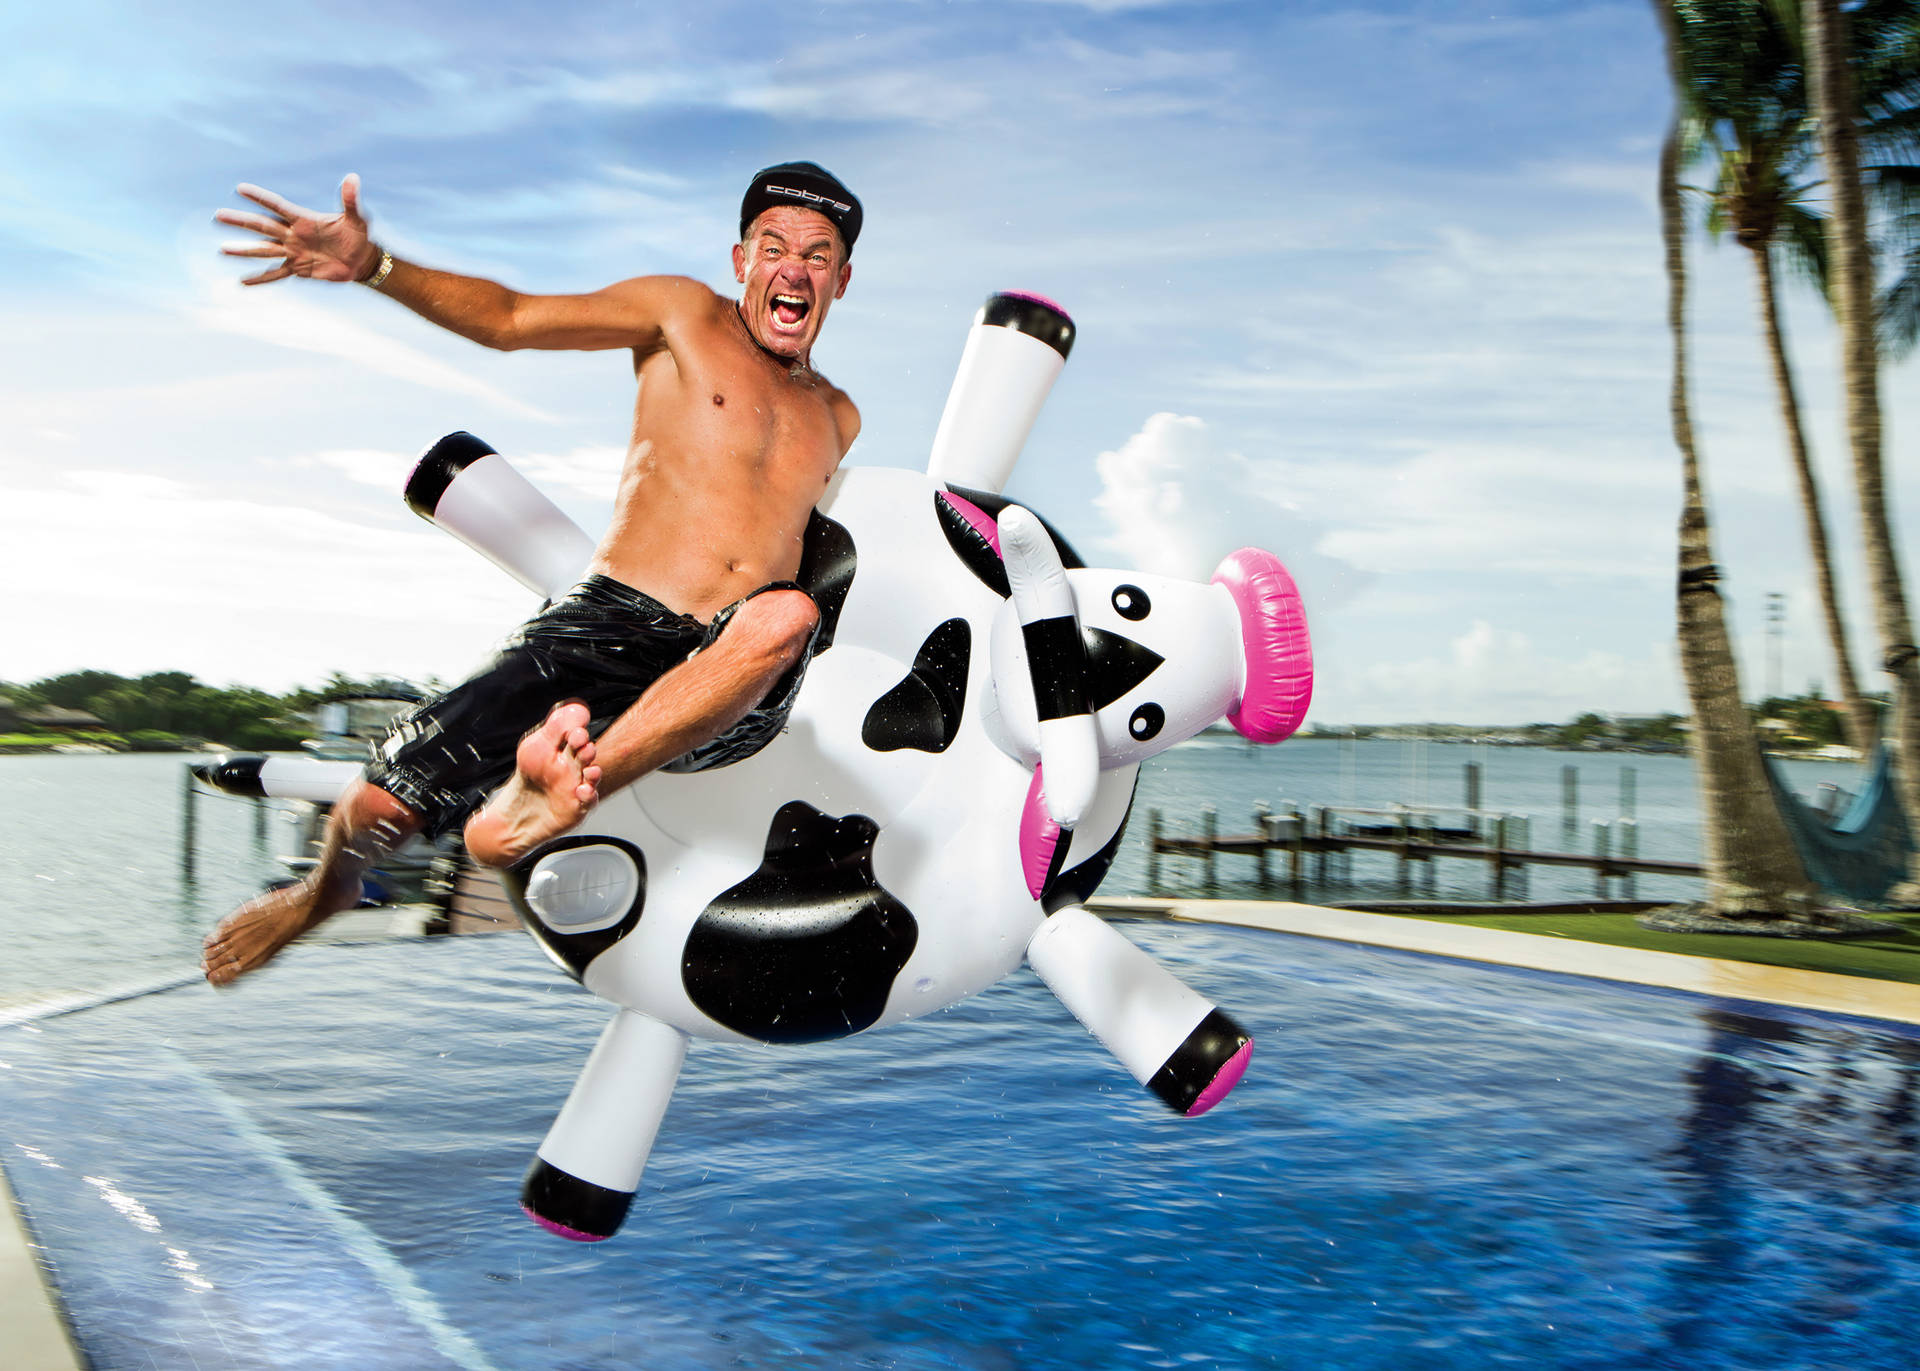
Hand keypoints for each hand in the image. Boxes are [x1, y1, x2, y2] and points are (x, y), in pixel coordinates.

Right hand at [215, 174, 379, 285]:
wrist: (361, 260)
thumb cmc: (358, 235)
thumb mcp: (357, 219)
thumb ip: (350, 200)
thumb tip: (352, 178)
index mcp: (304, 219)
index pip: (277, 206)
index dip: (261, 198)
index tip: (241, 188)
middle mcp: (293, 234)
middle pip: (262, 226)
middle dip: (241, 221)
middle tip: (218, 216)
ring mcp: (293, 252)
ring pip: (264, 250)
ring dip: (244, 250)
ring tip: (222, 249)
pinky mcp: (297, 268)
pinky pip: (276, 274)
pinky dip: (261, 279)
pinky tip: (243, 282)